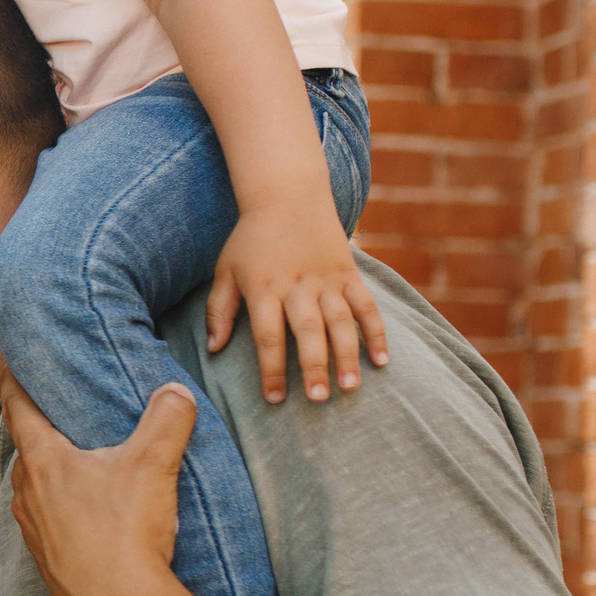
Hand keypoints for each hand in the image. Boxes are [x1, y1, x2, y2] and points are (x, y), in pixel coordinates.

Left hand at [4, 381, 202, 595]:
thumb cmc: (126, 536)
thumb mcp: (153, 467)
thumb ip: (167, 420)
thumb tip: (175, 392)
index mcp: (41, 461)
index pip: (16, 406)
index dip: (16, 381)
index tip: (17, 365)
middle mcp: (26, 493)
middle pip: (28, 448)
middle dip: (44, 429)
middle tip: (67, 413)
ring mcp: (34, 530)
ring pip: (37, 487)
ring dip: (54, 473)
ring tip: (85, 463)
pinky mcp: (49, 561)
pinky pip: (49, 521)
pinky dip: (64, 508)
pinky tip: (93, 514)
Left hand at [206, 198, 389, 402]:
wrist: (287, 196)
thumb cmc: (251, 239)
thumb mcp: (226, 270)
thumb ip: (219, 310)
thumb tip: (213, 350)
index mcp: (264, 287)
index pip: (268, 336)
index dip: (271, 369)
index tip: (274, 399)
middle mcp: (297, 285)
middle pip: (308, 331)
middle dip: (314, 366)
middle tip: (319, 399)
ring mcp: (327, 279)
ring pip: (341, 321)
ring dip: (348, 355)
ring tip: (349, 387)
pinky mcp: (349, 273)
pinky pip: (367, 305)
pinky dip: (377, 331)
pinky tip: (382, 361)